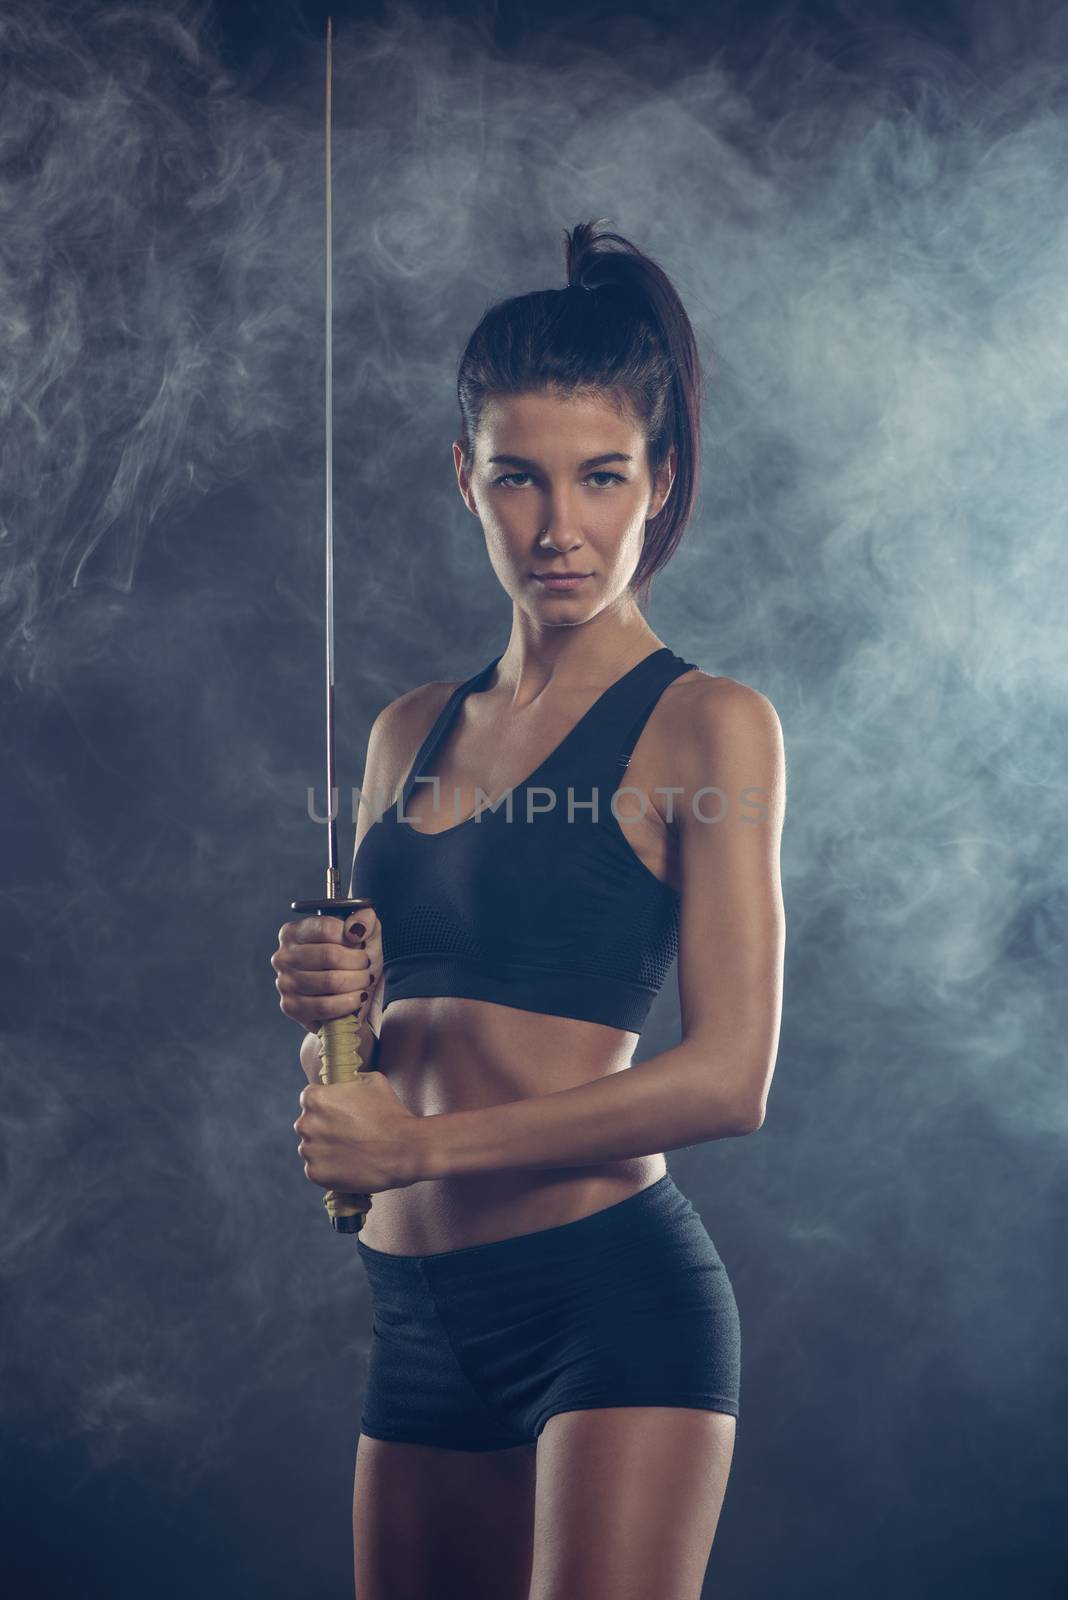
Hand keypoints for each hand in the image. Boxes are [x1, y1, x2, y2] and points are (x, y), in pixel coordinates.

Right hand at [271, 906, 381, 1031]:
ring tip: (363, 981)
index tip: (361, 944)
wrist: (352, 995)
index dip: (351, 938)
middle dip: (358, 962)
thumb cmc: (353, 960)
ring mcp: (284, 983)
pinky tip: (357, 998)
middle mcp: (283, 956)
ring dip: (357, 982)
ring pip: (329, 981)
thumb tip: (354, 929)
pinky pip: (324, 1006)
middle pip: (329, 955)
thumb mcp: (365, 932)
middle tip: (366, 966)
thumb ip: (364, 919)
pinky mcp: (291, 1007)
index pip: (326, 928)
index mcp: (293, 932)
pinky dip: (348, 1003)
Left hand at [293, 1072, 421, 1193]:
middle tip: (349, 1134)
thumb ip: (351, 1080)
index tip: (341, 1113)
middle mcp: (305, 1124)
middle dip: (325, 1128)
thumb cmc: (391, 1112)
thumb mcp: (373, 1080)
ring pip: (312, 1149)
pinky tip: (350, 1165)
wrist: (405, 1149)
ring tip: (352, 1151)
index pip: (310, 1099)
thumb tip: (344, 1083)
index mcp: (314, 1098)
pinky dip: (330, 1169)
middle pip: (309, 1125)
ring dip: (326, 1150)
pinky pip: (317, 1170)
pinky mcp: (316, 1174)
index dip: (327, 1105)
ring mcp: (310, 1151)